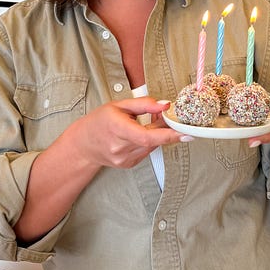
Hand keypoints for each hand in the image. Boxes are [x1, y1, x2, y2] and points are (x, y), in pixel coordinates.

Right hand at [67, 96, 189, 171]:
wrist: (83, 144)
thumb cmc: (99, 122)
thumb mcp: (119, 105)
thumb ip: (144, 104)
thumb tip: (165, 105)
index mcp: (117, 129)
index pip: (147, 136)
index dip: (168, 135)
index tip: (185, 133)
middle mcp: (120, 148)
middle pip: (153, 140)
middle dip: (164, 128)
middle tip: (163, 116)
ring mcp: (124, 159)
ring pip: (152, 146)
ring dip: (156, 135)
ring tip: (145, 123)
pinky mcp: (128, 165)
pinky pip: (146, 151)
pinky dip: (149, 142)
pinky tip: (139, 134)